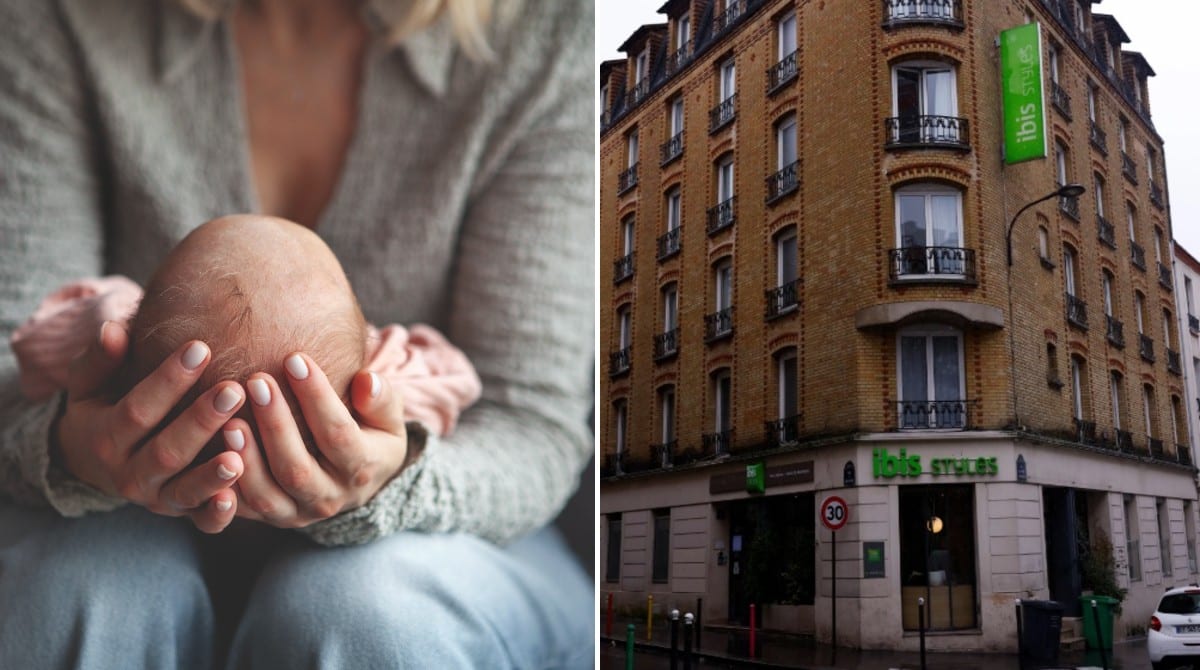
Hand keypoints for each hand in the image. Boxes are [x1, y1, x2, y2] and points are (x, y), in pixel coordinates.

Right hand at [54, 321, 247, 532]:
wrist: (95, 464)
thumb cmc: (105, 408)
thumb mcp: (90, 385)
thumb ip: (100, 360)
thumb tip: (113, 329)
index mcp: (107, 437)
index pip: (138, 409)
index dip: (168, 380)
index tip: (200, 347)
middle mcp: (130, 474)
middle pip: (167, 451)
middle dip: (201, 420)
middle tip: (235, 388)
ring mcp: (157, 498)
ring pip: (185, 490)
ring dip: (212, 474)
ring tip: (240, 454)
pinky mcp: (182, 514)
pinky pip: (200, 522)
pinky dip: (216, 514)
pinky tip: (236, 498)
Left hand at [227, 353, 407, 527]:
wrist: (357, 479)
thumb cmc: (370, 432)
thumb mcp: (388, 416)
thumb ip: (382, 399)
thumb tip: (366, 381)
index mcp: (363, 469)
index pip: (338, 434)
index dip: (317, 397)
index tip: (295, 358)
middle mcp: (330, 498)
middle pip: (297, 468)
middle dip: (275, 424)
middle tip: (256, 381)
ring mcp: (297, 513)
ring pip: (267, 494)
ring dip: (247, 459)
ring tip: (229, 420)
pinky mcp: (269, 518)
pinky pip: (241, 511)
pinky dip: (223, 488)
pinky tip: (208, 456)